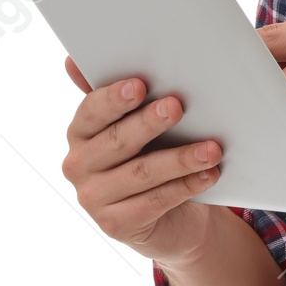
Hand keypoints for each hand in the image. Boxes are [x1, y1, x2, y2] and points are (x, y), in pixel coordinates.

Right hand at [60, 60, 223, 262]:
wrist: (167, 220)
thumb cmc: (150, 159)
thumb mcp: (136, 128)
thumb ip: (117, 98)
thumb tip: (74, 60)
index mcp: (80, 133)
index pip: (91, 112)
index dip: (113, 98)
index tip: (139, 85)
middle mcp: (78, 166)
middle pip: (117, 141)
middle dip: (149, 123)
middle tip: (177, 106)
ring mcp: (93, 199)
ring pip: (141, 173)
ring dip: (180, 158)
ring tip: (211, 148)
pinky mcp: (116, 225)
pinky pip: (155, 201)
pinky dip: (185, 187)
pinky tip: (208, 175)